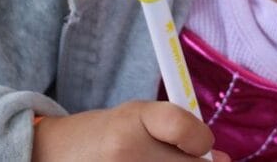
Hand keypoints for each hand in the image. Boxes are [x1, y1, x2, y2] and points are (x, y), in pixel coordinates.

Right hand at [30, 101, 228, 161]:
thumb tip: (224, 160)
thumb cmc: (104, 135)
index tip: (198, 145)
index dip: (200, 140)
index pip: (186, 128)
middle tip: (169, 161)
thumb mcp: (137, 118)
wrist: (52, 154)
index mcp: (133, 119)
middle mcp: (125, 150)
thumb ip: (180, 132)